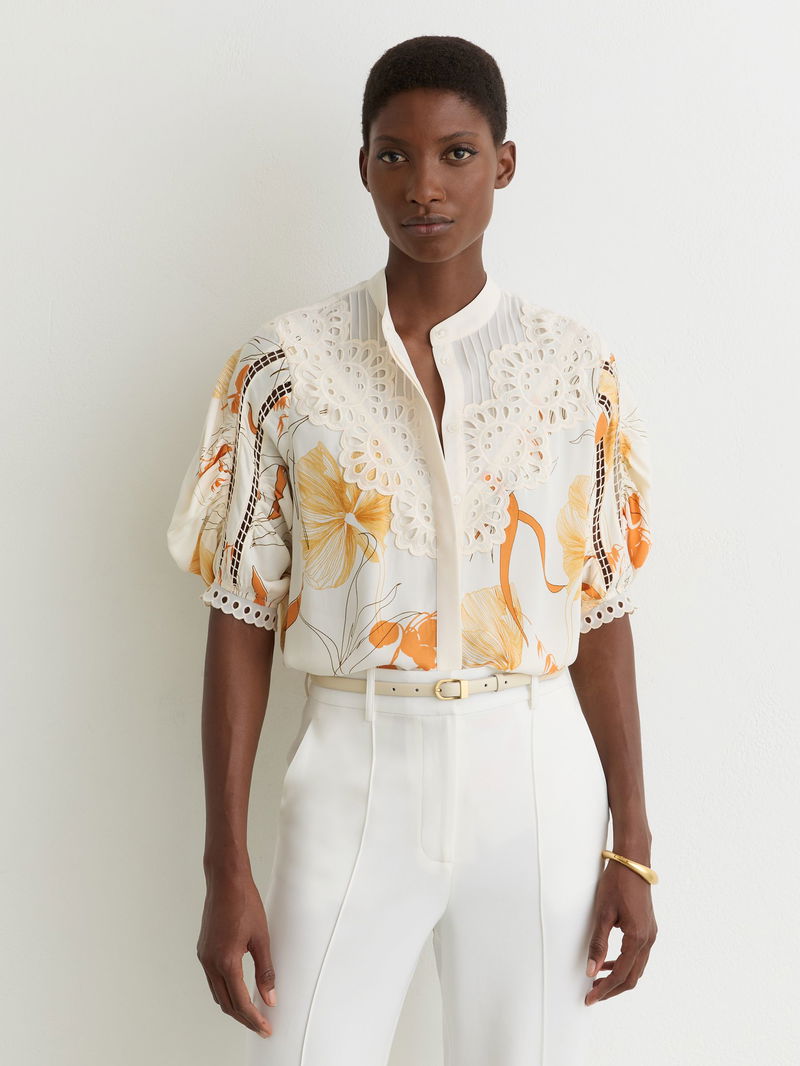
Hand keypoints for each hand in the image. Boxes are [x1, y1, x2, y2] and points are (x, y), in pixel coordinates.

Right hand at [196, 870, 276, 1037]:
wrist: (226, 882)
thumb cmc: (245, 904)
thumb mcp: (261, 939)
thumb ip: (265, 971)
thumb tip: (270, 998)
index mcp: (226, 962)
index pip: (241, 1002)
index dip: (254, 1019)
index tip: (266, 1028)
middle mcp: (210, 963)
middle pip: (226, 1003)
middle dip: (244, 1018)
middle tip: (261, 1025)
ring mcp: (204, 957)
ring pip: (218, 993)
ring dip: (234, 1006)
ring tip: (253, 1011)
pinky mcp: (203, 950)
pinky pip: (213, 979)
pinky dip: (226, 990)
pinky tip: (239, 989)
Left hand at [584, 859, 657, 1004]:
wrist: (633, 861)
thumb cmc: (617, 883)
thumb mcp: (602, 913)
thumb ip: (597, 944)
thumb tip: (591, 970)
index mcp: (637, 938)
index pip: (621, 975)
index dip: (605, 989)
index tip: (590, 997)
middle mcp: (648, 939)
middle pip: (632, 977)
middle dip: (612, 989)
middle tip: (592, 994)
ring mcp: (651, 934)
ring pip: (637, 968)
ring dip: (619, 977)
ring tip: (598, 980)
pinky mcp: (649, 928)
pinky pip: (638, 955)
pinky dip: (625, 964)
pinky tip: (609, 962)